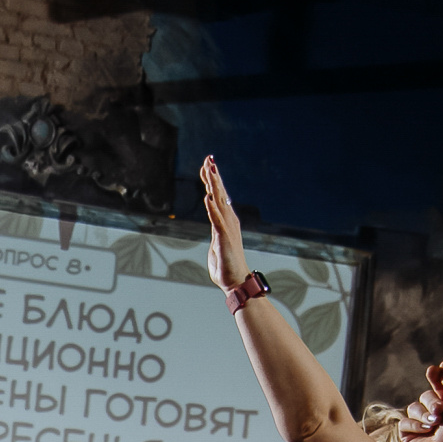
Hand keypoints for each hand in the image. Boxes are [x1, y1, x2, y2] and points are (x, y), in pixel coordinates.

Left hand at [200, 156, 249, 291]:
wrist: (235, 282)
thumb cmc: (226, 267)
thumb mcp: (217, 245)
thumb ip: (215, 235)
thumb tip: (216, 233)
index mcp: (224, 221)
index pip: (217, 197)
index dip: (212, 180)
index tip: (207, 165)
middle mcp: (227, 221)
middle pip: (219, 194)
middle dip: (213, 176)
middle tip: (209, 159)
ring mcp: (226, 228)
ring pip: (218, 202)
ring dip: (213, 185)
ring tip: (209, 170)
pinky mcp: (223, 239)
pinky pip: (216, 221)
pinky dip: (211, 209)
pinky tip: (207, 198)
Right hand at [400, 359, 442, 441]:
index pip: (438, 386)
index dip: (435, 377)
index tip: (433, 370)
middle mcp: (433, 415)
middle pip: (425, 395)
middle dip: (432, 401)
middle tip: (440, 412)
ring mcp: (419, 425)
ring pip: (413, 407)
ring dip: (424, 415)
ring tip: (434, 426)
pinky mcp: (407, 435)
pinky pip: (405, 421)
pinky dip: (416, 426)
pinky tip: (425, 434)